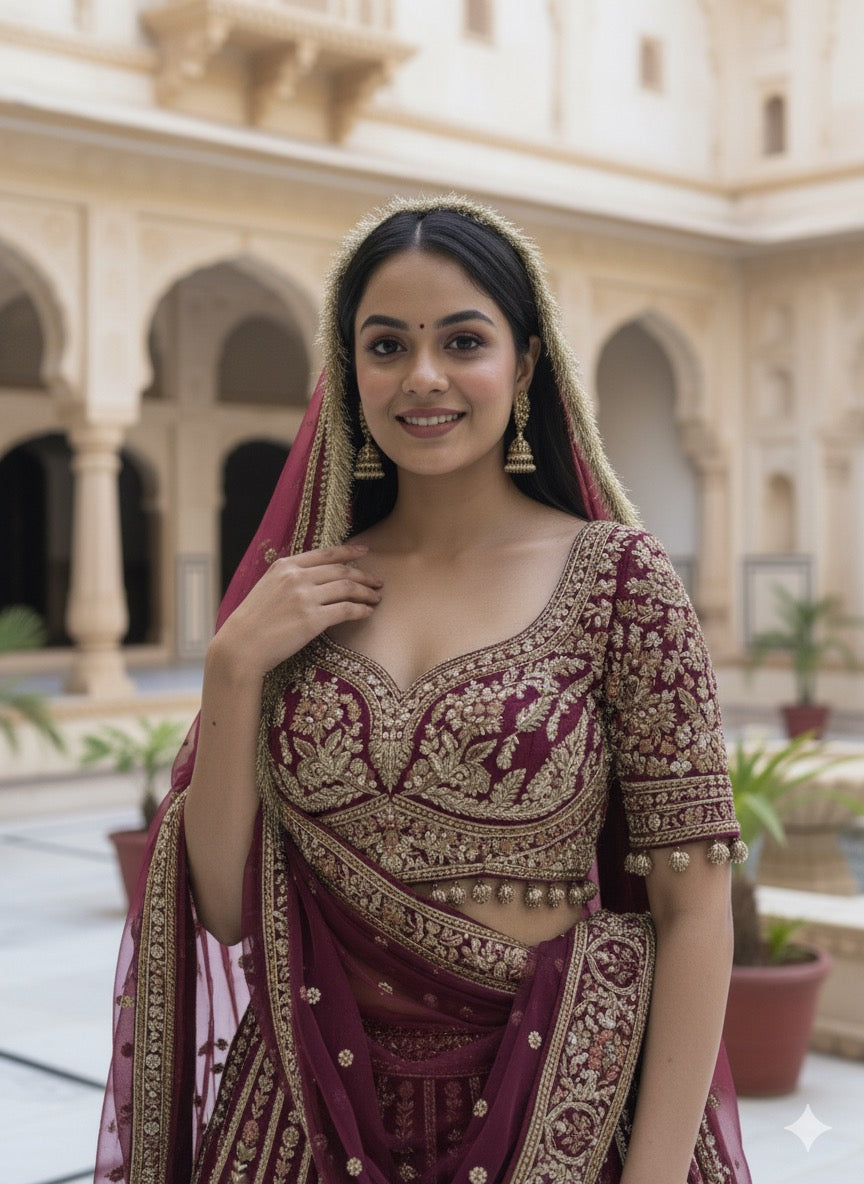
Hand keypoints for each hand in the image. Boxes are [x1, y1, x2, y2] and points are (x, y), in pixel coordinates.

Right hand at [209, 544, 381, 682]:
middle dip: (364, 576)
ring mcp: (305, 597)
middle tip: (378, 582)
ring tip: (376, 598)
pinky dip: (361, 610)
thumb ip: (288, 579)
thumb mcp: (266, 588)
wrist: (241, 646)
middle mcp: (296, 577)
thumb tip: (312, 577)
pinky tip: (367, 612)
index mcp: (285, 566)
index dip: (349, 552)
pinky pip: (346, 610)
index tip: (365, 552)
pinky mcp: (312, 620)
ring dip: (366, 593)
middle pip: (341, 571)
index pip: (325, 554)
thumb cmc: (252, 622)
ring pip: (347, 588)